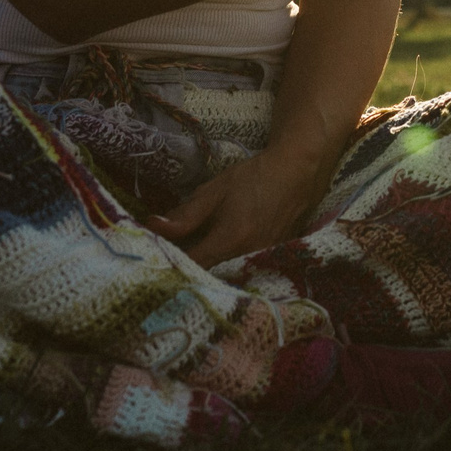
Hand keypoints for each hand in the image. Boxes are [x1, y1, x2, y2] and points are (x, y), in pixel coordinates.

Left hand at [144, 146, 328, 266]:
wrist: (297, 174)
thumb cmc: (254, 179)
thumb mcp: (214, 192)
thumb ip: (185, 215)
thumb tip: (153, 226)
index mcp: (230, 240)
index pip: (192, 265)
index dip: (171, 264)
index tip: (154, 258)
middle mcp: (248, 258)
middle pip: (208, 276)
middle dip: (187, 270)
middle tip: (171, 257)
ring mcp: (264, 263)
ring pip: (225, 276)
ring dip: (206, 271)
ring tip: (193, 256)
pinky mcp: (273, 263)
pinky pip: (242, 273)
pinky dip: (226, 268)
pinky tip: (217, 256)